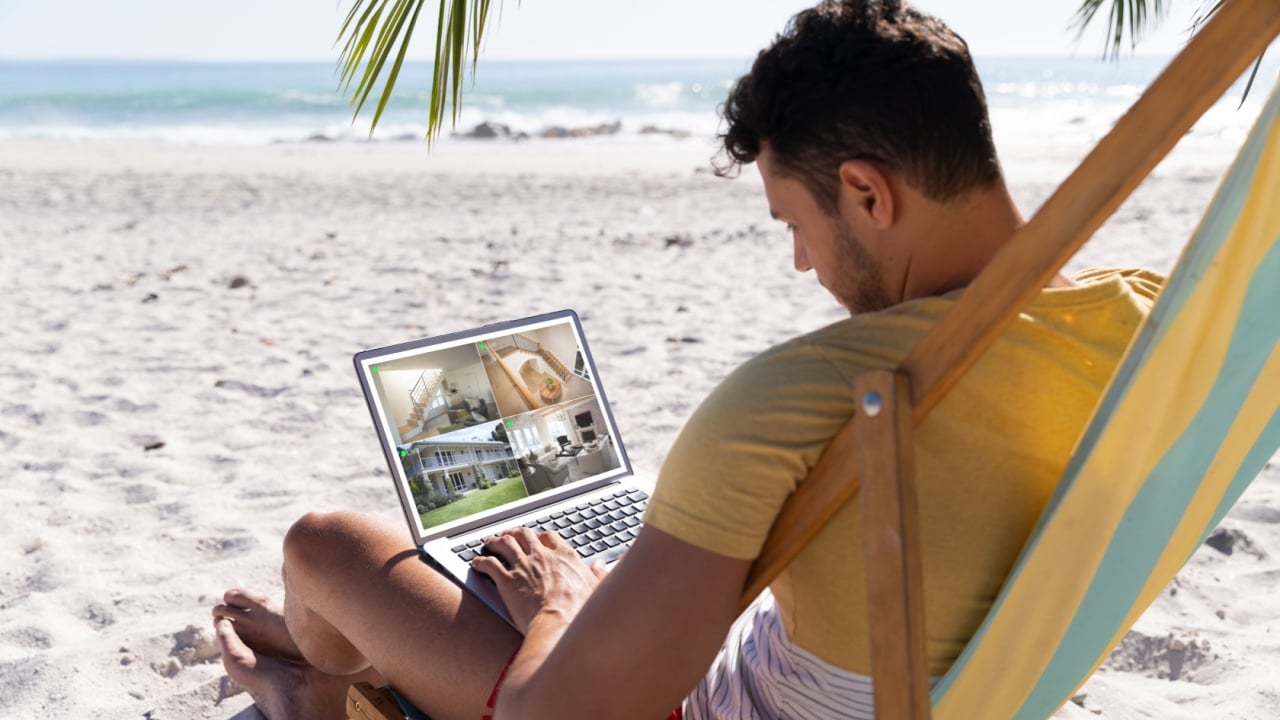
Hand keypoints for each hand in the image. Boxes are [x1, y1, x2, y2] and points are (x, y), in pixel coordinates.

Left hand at [471, 527, 607, 633]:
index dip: (542, 537)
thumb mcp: (596, 589)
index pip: (550, 537)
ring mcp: (522, 566)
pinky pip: (489, 564)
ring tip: (490, 542)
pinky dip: (481, 561)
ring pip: (505, 544)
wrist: (558, 624)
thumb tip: (600, 565)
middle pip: (525, 535)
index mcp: (564, 556)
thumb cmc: (579, 612)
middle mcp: (542, 556)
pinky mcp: (506, 580)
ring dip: (495, 541)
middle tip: (510, 535)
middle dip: (515, 533)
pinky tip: (476, 563)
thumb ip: (598, 574)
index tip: (539, 540)